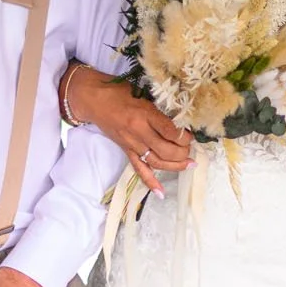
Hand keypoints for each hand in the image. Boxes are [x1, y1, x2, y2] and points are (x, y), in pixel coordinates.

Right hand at [68, 68, 190, 194]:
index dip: (184, 136)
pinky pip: (139, 169)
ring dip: (176, 166)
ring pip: (157, 162)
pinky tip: (161, 193)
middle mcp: (139, 132)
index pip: (170, 131)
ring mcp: (132, 144)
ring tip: (189, 164)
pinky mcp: (126, 151)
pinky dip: (150, 182)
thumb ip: (160, 108)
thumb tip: (181, 120)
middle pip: (166, 150)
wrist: (94, 100)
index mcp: (145, 114)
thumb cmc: (120, 93)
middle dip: (183, 152)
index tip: (191, 135)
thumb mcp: (144, 94)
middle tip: (191, 148)